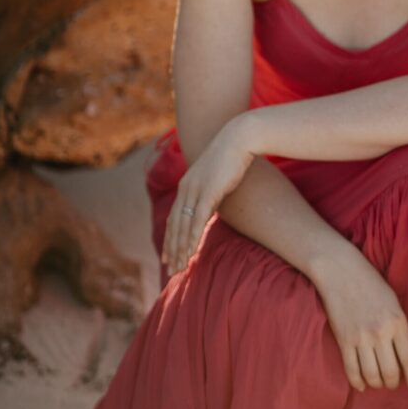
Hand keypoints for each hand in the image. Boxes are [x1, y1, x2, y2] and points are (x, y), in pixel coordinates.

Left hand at [163, 117, 254, 273]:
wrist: (239, 138)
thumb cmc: (234, 156)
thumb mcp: (218, 176)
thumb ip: (212, 191)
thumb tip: (214, 202)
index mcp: (187, 185)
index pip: (174, 217)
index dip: (170, 237)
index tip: (168, 255)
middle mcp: (186, 188)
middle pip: (175, 225)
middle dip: (172, 249)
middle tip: (171, 269)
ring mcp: (195, 190)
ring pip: (183, 226)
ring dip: (181, 249)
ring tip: (180, 267)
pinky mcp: (208, 192)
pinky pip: (197, 221)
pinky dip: (192, 238)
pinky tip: (191, 252)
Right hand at [313, 247, 407, 393]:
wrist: (341, 271)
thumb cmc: (371, 283)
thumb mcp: (394, 302)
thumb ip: (401, 327)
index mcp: (398, 322)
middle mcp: (380, 333)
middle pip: (390, 372)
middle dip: (393, 383)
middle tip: (393, 384)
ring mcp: (360, 338)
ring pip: (371, 375)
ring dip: (377, 383)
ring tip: (379, 382)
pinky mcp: (343, 340)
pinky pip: (351, 370)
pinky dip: (357, 382)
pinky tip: (362, 385)